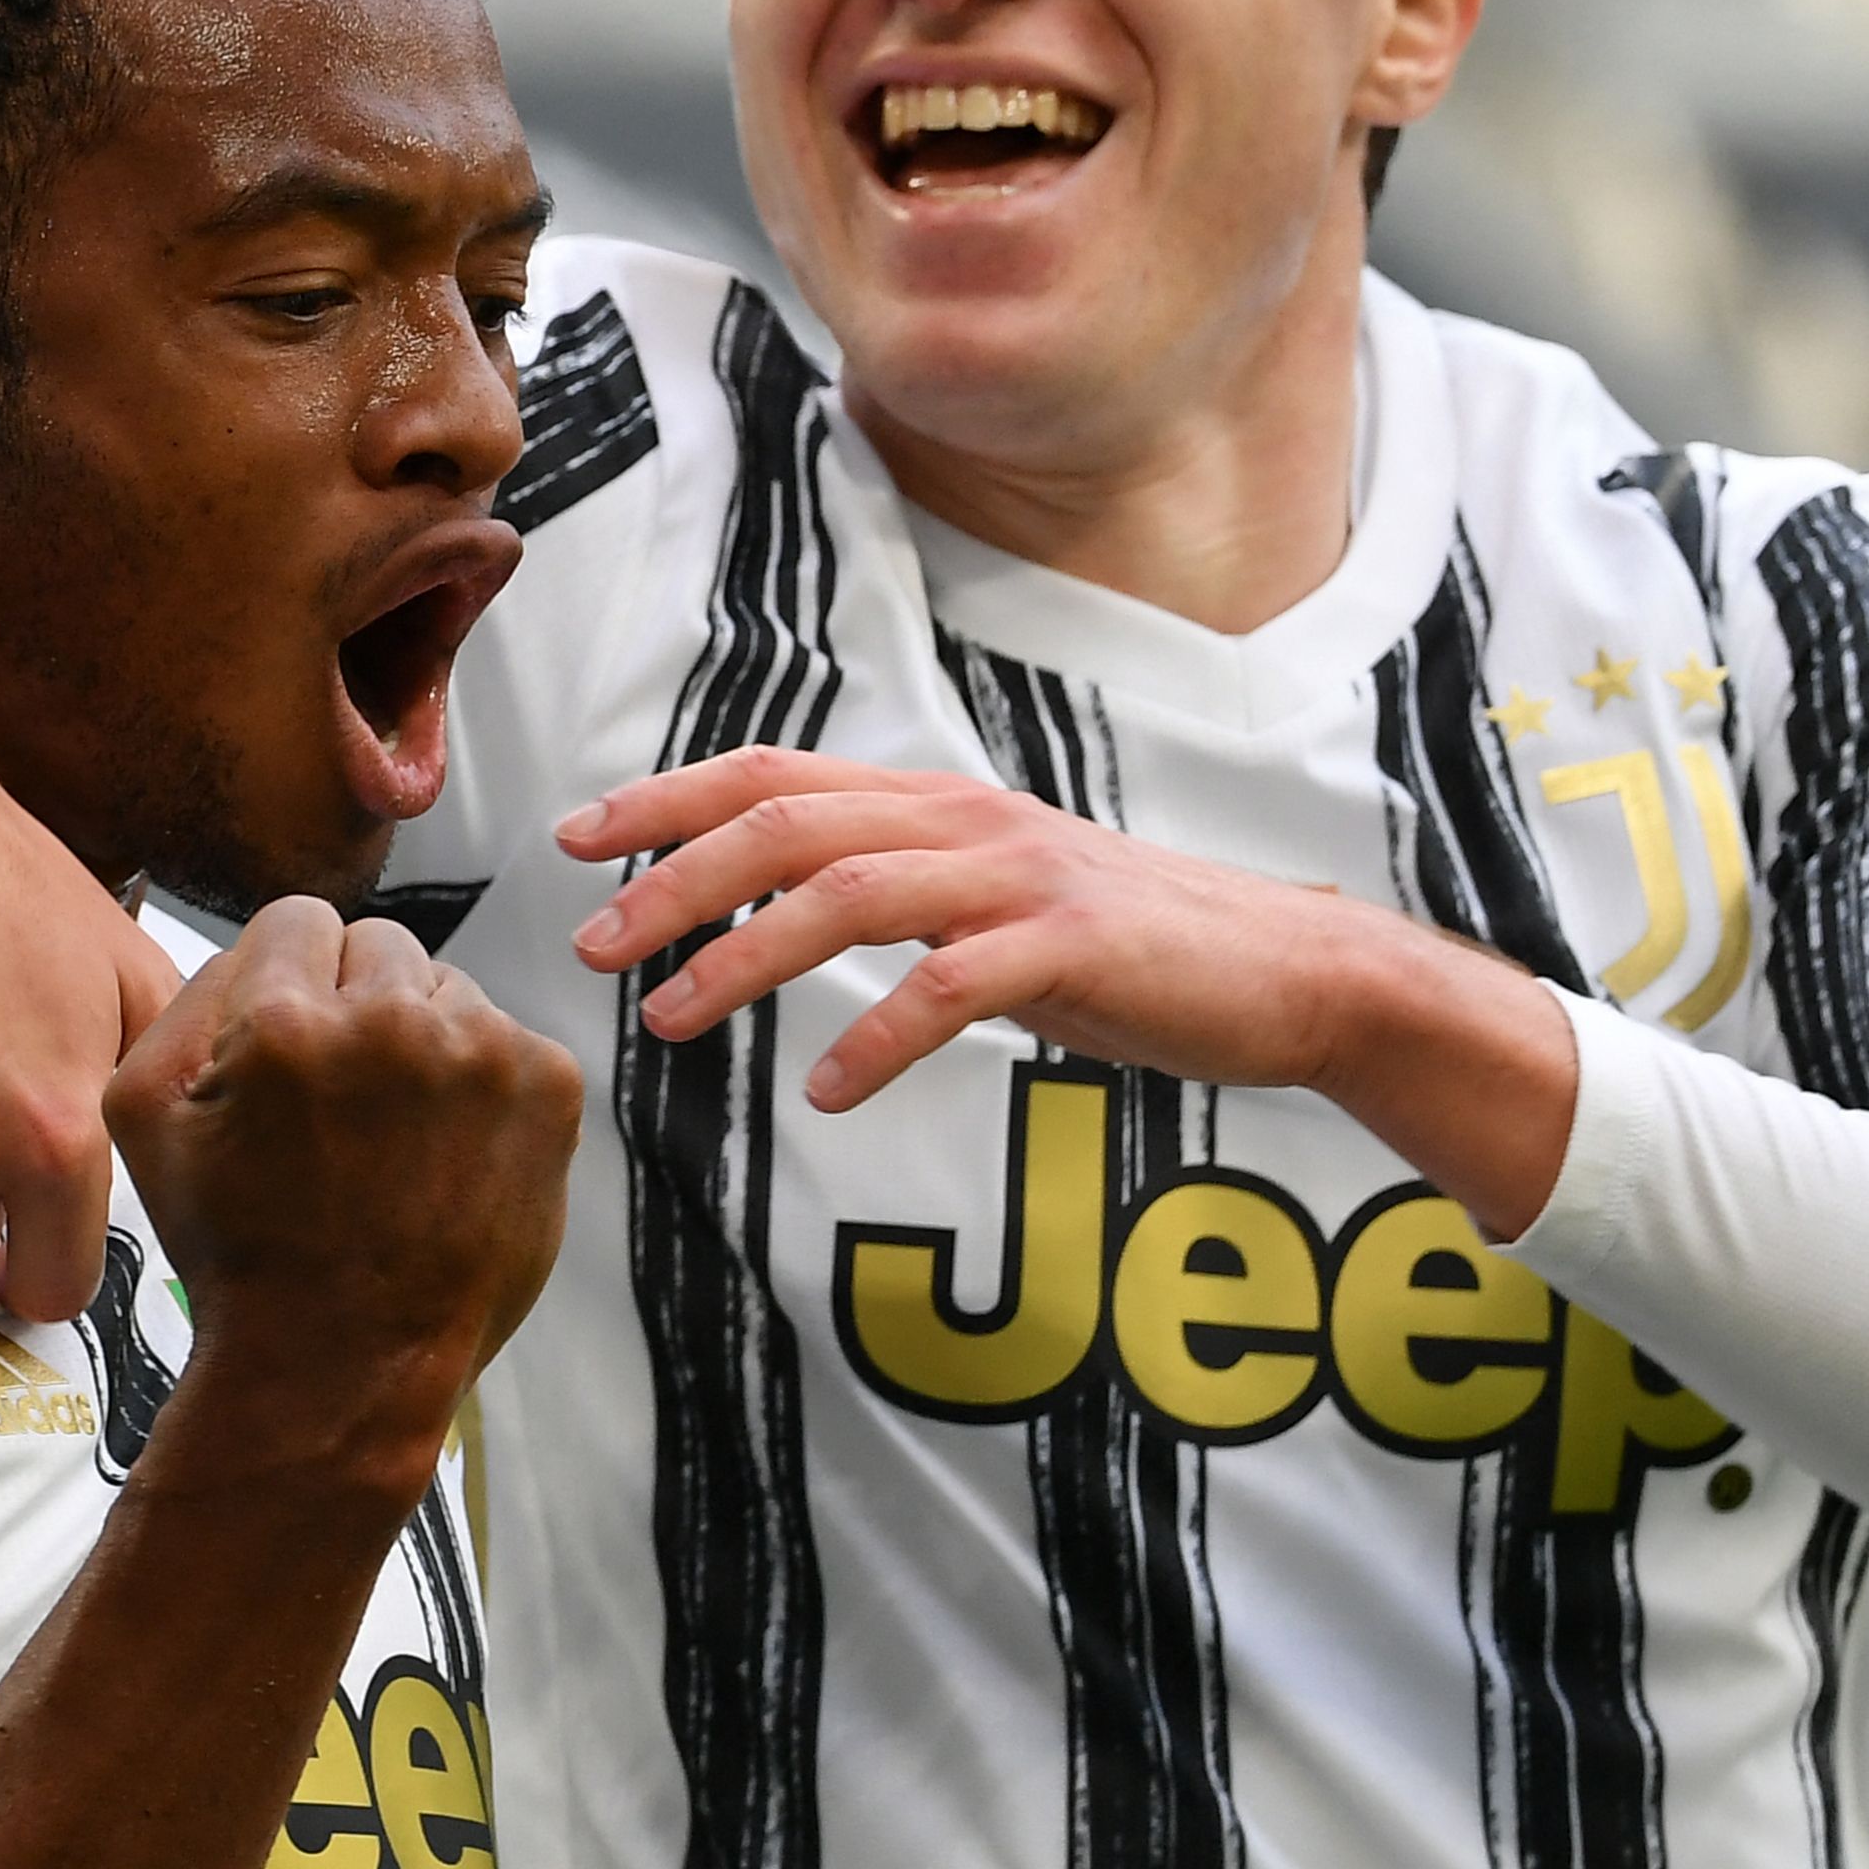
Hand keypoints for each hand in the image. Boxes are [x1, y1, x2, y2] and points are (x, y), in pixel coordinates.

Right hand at [107, 897, 578, 1464]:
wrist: (344, 1364)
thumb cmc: (240, 1251)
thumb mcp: (146, 1121)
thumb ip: (188, 999)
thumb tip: (255, 949)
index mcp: (287, 1020)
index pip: (299, 920)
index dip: (286, 982)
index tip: (292, 1045)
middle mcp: (394, 1020)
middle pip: (379, 946)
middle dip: (354, 1007)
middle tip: (341, 1103)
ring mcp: (484, 1052)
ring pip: (447, 991)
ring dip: (420, 1042)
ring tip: (394, 1139)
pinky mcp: (549, 1086)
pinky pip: (507, 1039)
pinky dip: (480, 1085)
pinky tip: (446, 1155)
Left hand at [557, 747, 1580, 1228]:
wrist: (1288, 973)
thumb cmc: (1135, 951)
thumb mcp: (999, 903)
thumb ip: (905, 895)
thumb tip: (789, 915)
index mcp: (943, 805)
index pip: (777, 776)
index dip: (668, 800)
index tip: (579, 840)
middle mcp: (970, 821)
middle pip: (787, 826)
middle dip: (674, 880)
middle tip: (596, 947)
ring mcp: (1022, 880)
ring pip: (847, 896)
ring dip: (744, 956)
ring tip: (675, 1020)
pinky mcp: (1072, 949)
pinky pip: (951, 990)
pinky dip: (877, 1040)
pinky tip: (828, 1091)